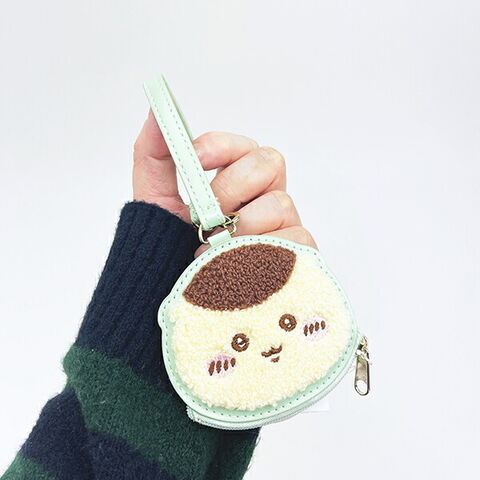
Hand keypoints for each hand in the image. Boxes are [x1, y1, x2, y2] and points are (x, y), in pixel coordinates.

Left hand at [133, 110, 316, 255]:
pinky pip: (294, 239)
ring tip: (215, 250)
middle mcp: (265, 200)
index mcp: (238, 183)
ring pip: (280, 201)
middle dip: (231, 186)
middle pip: (270, 162)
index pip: (244, 146)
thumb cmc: (169, 249)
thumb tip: (156, 112)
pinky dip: (261, 251)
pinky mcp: (297, 257)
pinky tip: (239, 266)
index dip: (222, 146)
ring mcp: (284, 227)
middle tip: (206, 214)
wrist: (174, 298)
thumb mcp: (155, 200)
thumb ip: (155, 155)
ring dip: (241, 226)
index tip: (194, 159)